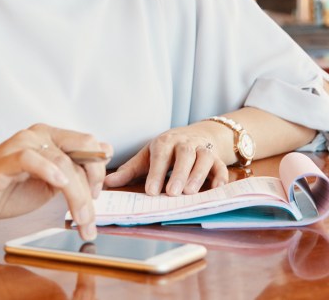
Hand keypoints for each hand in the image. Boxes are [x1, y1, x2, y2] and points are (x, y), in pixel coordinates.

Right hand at [0, 124, 111, 240]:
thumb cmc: (4, 192)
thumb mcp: (49, 182)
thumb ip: (74, 168)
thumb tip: (106, 152)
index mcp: (49, 137)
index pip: (88, 145)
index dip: (99, 170)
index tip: (97, 197)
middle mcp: (37, 135)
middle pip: (81, 150)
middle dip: (93, 182)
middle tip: (91, 214)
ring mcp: (20, 145)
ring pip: (61, 162)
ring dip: (76, 194)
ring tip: (80, 219)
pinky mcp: (4, 161)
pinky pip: (30, 159)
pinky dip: (48, 170)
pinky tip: (60, 184)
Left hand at [103, 125, 227, 195]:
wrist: (194, 135)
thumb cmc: (166, 150)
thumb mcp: (147, 156)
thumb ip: (129, 171)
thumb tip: (107, 183)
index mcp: (165, 142)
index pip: (160, 155)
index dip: (156, 172)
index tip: (150, 191)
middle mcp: (185, 144)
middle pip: (184, 155)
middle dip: (179, 173)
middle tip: (172, 192)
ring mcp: (202, 150)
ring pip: (204, 159)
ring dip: (198, 175)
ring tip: (190, 193)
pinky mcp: (217, 158)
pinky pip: (221, 166)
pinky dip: (221, 177)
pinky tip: (217, 188)